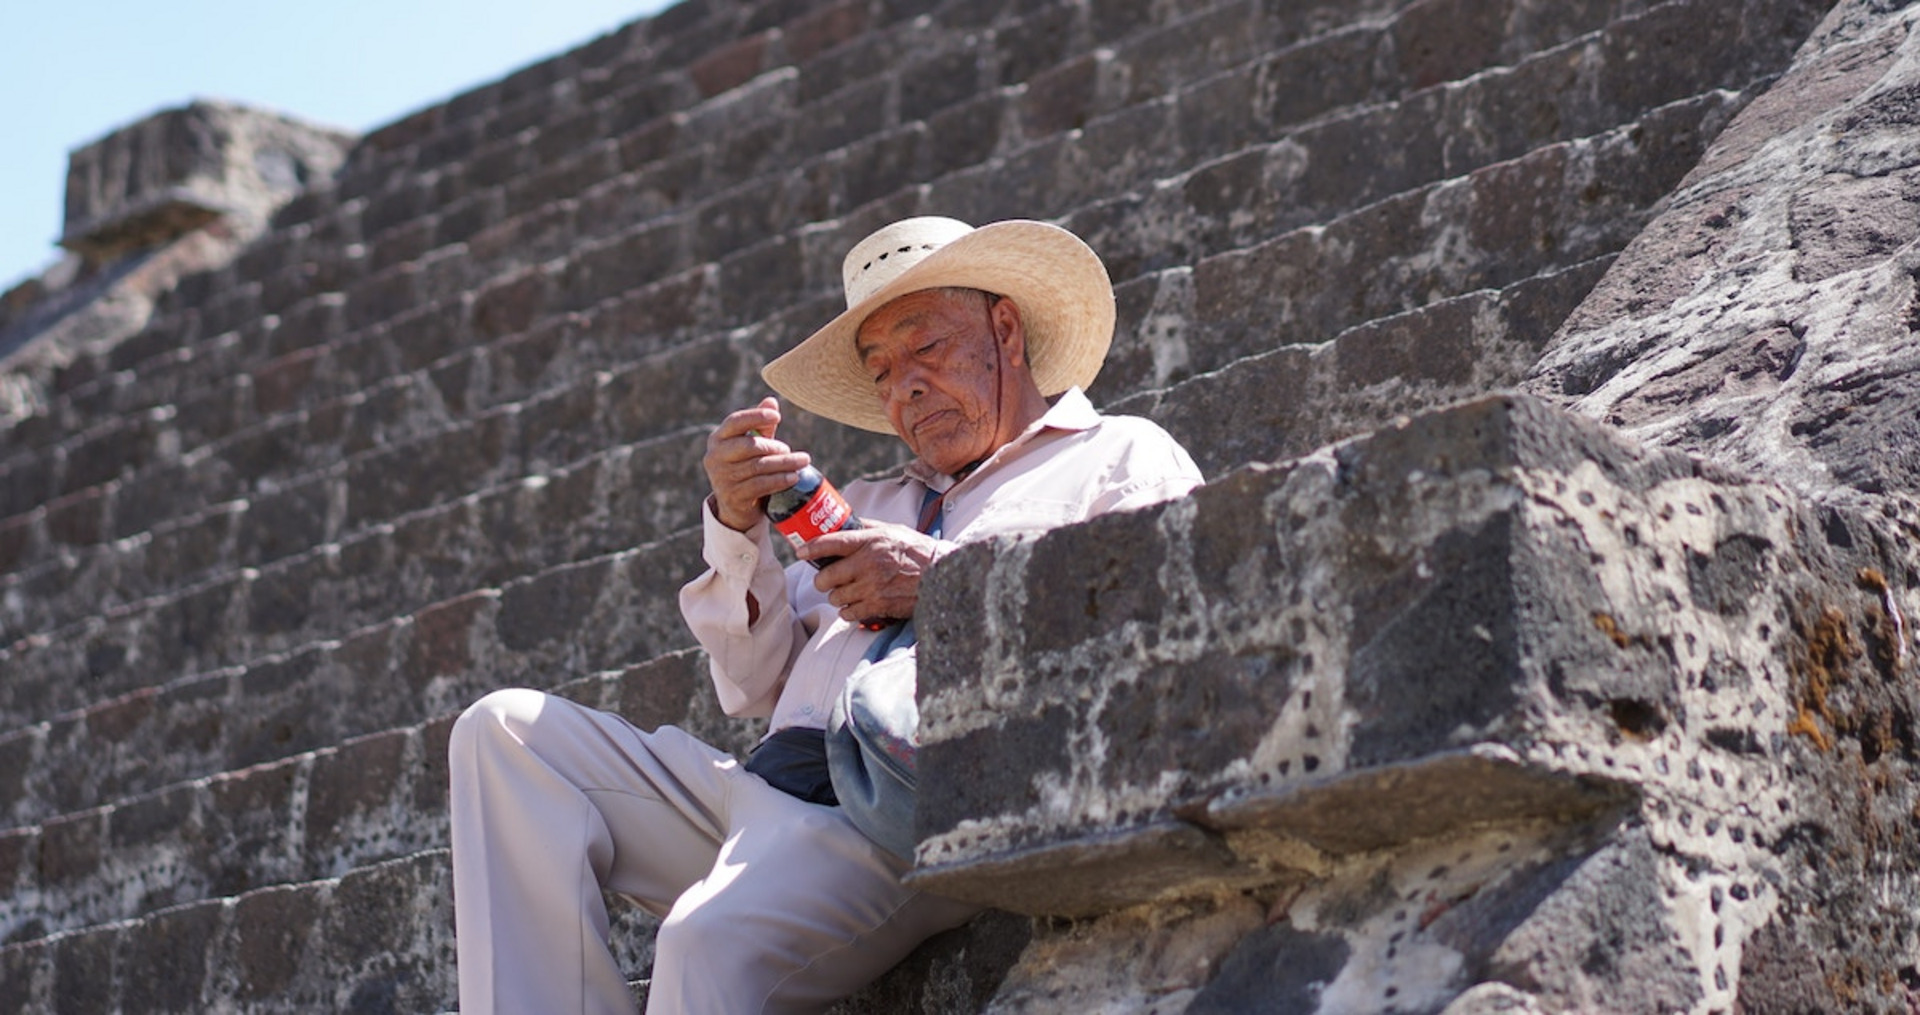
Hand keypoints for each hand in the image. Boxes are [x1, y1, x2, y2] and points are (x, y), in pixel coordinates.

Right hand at [703, 397, 811, 531]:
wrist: (735, 505)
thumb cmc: (745, 466)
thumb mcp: (751, 445)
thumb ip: (760, 425)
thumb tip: (771, 401)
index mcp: (718, 439)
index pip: (735, 422)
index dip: (756, 416)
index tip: (777, 416)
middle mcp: (715, 457)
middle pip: (749, 446)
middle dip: (774, 446)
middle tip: (789, 449)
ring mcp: (722, 478)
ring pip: (758, 466)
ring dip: (784, 463)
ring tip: (802, 462)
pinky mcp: (733, 496)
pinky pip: (760, 485)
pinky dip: (779, 480)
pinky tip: (793, 477)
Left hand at [801, 522, 940, 624]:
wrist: (941, 574)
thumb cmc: (916, 550)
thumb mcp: (892, 530)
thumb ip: (867, 527)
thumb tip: (845, 522)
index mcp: (870, 541)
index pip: (832, 542)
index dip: (811, 547)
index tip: (800, 551)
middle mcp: (868, 563)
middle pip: (827, 576)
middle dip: (822, 580)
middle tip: (826, 579)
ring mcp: (872, 587)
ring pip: (836, 597)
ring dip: (837, 596)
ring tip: (846, 592)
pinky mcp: (878, 605)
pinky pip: (849, 613)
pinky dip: (848, 611)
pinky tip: (855, 604)